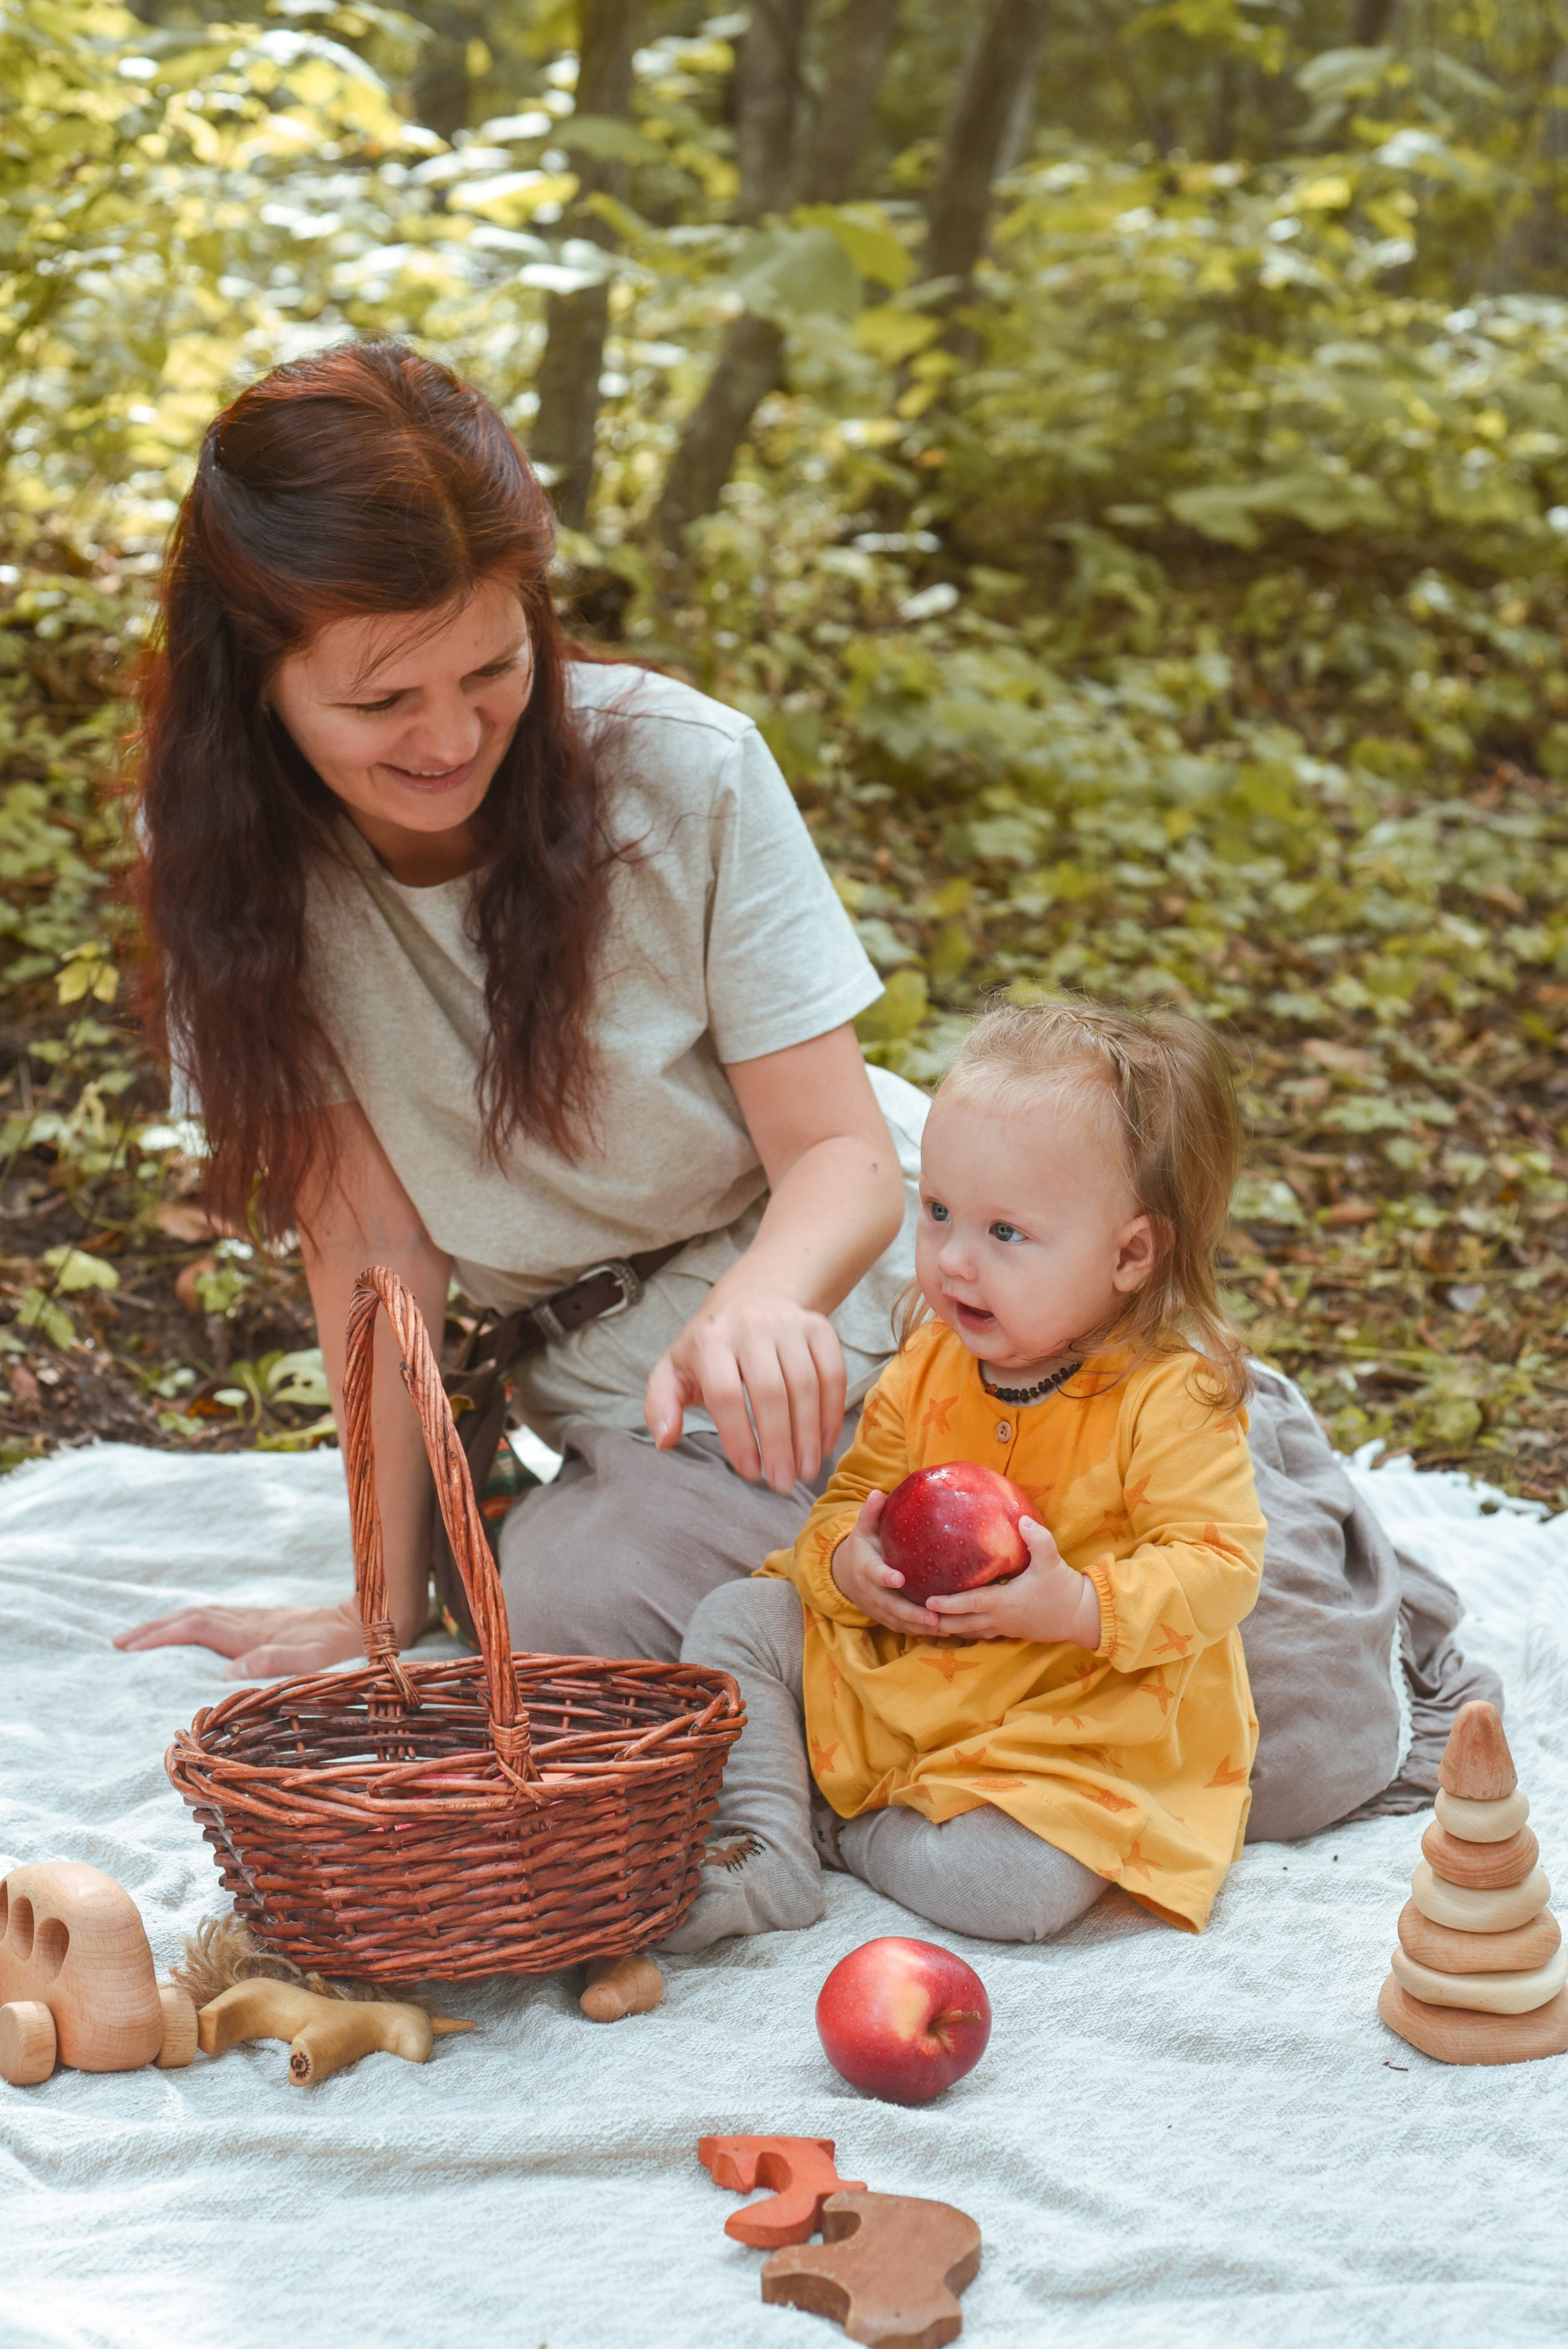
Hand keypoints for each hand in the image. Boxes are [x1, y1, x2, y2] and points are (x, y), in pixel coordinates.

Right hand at [114, 1599, 366, 1680]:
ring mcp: (252, 1619)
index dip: (161, 1637)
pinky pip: (213, 1619)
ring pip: (199, 1615)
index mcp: (250, 1633)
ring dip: (167, 1624)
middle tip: (117, 1644)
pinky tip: (183, 1633)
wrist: (358, 1622)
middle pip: (189, 1617)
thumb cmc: (336, 1649)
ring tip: (138, 1639)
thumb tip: (229, 1672)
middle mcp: (246, 1621)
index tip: (130, 1649)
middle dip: (152, 1629)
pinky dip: (188, 1623)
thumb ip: (274, 1663)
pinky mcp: (260, 1621)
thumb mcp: (311, 1661)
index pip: (195, 1629)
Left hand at [645, 1286, 846, 1493]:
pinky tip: (825, 1445)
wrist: (752, 1298)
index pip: (726, 1395)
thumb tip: (665, 1440)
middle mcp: (751, 1327)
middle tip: (783, 1484)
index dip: (740, 1438)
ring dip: (809, 1435)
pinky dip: (832, 1414)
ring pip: (806, 1385)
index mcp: (711, 1341)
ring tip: (806, 1472)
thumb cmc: (709, 1347)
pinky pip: (833, 1374)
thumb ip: (661, 1405)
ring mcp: (789, 1324)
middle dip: (779, 1445)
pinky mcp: (819, 1327)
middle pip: (770, 1392)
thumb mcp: (673, 1370)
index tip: (750, 1473)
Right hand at [829, 1491, 944, 1634]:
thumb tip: (877, 1493)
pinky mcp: (886, 1618)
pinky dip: (922, 1633)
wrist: (845, 1575)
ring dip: (921, 1627)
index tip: (899, 1579)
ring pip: (900, 1622)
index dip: (885, 1577)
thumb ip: (870, 1514)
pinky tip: (946, 1632)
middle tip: (934, 1616)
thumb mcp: (863, 1530)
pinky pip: (904, 1628)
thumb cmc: (863, 1547)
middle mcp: (871, 1592)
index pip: (874, 1573)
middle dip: (912, 1613)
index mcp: (866, 1567)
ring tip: (947, 1628)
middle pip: (891, 1606)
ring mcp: (878, 1608)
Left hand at [926, 1517, 1103, 1646]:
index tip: (927, 1601)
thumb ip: (1038, 1540)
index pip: (971, 1604)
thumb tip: (1022, 1520)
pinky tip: (957, 1622)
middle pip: (963, 1624)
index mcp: (1005, 1602)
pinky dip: (967, 1629)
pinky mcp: (1010, 1631)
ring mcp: (1005, 1627)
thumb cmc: (1063, 1588)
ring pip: (970, 1631)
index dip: (949, 1604)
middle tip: (916, 1614)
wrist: (1080, 1616)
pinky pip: (982, 1633)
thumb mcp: (1052, 1561)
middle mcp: (1000, 1618)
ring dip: (951, 1628)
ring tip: (928, 1620)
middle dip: (940, 1621)